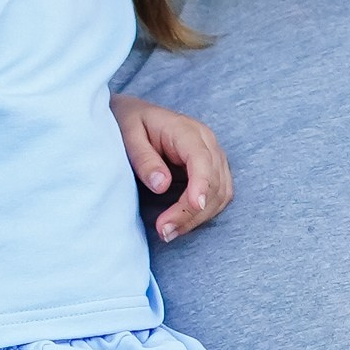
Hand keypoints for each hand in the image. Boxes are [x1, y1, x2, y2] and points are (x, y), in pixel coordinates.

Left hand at [113, 94, 231, 240]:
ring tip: (169, 233)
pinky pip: (219, 196)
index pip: (202, 160)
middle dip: (192, 212)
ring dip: (199, 218)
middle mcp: (207, 143)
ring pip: (221, 193)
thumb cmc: (130, 123)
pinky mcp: (212, 171)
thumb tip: (162, 185)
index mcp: (186, 131)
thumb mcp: (128, 135)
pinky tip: (181, 224)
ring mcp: (213, 157)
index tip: (194, 206)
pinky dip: (204, 214)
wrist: (136, 116)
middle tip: (164, 231)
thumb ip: (144, 159)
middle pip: (214, 182)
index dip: (201, 185)